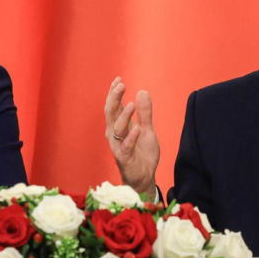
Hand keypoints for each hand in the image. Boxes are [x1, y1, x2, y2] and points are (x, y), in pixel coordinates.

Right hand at [104, 76, 159, 194]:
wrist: (144, 177)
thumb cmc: (142, 153)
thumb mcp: (147, 129)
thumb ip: (145, 113)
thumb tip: (143, 91)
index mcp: (119, 126)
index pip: (113, 107)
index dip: (114, 93)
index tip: (118, 79)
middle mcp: (115, 135)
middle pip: (111, 114)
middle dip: (114, 99)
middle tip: (121, 85)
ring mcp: (118, 147)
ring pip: (117, 129)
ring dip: (124, 116)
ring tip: (132, 104)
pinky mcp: (125, 159)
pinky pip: (125, 148)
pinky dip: (130, 138)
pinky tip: (137, 130)